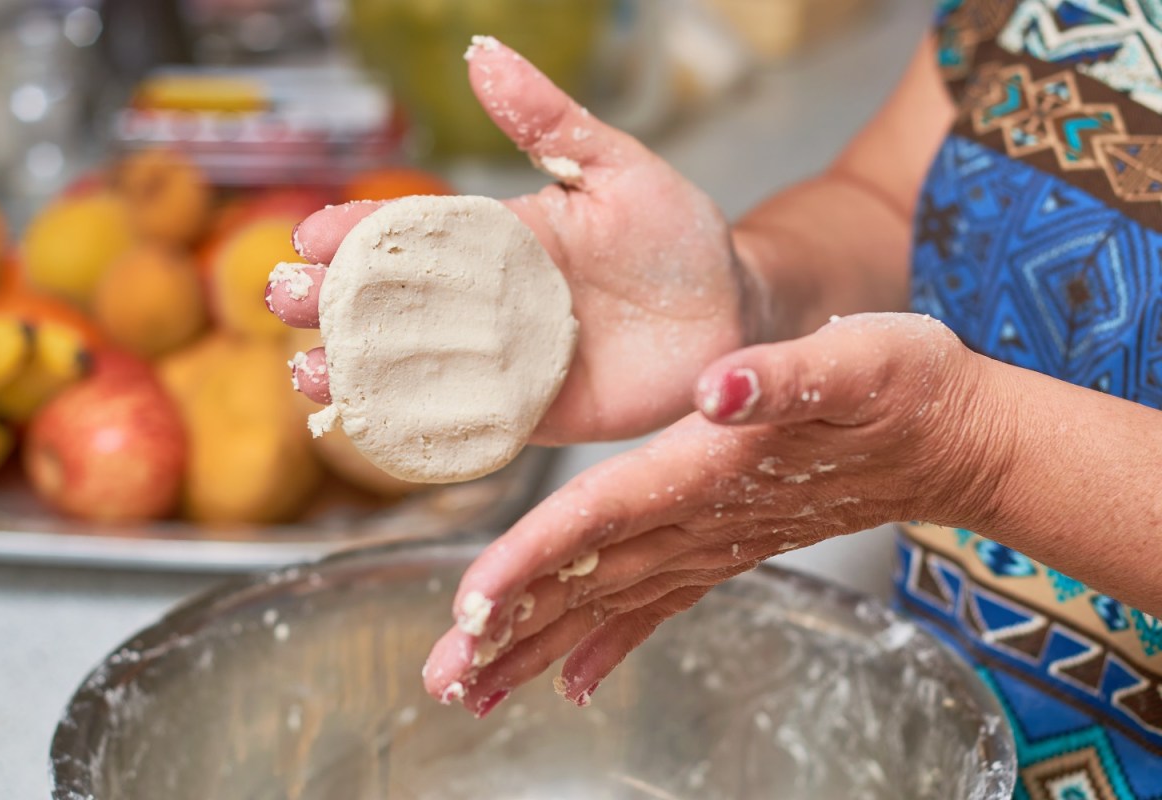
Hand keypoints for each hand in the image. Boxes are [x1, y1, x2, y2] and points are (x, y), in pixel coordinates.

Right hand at [266, 37, 762, 443]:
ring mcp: (504, 361)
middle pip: (393, 303)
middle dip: (333, 302)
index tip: (311, 234)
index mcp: (500, 238)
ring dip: (354, 370)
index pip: (414, 232)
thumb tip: (482, 52)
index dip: (359, 233)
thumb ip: (551, 121)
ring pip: (412, 367)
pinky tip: (370, 426)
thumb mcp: (616, 168)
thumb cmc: (678, 235)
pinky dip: (415, 427)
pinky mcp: (531, 414)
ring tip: (304, 372)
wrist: (730, 316)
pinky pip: (465, 422)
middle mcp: (490, 301)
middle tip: (281, 298)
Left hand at [421, 313, 1008, 714]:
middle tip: (442, 678)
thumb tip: (718, 387)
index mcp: (713, 469)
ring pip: (612, 602)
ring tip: (476, 688)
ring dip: (543, 645)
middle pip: (590, 580)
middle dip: (513, 630)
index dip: (535, 560)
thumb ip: (782, 377)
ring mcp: (717, 542)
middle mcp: (705, 520)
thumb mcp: (856, 359)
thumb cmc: (907, 388)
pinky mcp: (730, 546)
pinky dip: (612, 642)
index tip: (472, 606)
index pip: (602, 519)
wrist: (956, 441)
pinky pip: (659, 604)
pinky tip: (576, 678)